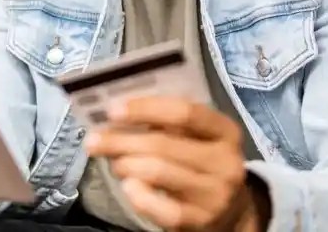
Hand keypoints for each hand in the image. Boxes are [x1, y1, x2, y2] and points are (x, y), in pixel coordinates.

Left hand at [84, 96, 269, 231]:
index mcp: (226, 131)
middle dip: (121, 140)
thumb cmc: (204, 163)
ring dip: (126, 164)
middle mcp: (226, 162)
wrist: (233, 213)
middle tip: (95, 140)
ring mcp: (215, 194)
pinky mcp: (200, 221)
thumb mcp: (200, 138)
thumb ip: (169, 123)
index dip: (146, 108)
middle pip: (164, 144)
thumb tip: (119, 111)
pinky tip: (128, 186)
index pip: (185, 112)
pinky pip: (161, 208)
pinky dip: (139, 195)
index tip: (113, 109)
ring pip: (158, 172)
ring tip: (114, 162)